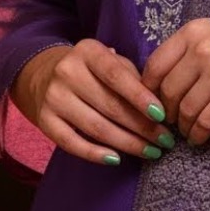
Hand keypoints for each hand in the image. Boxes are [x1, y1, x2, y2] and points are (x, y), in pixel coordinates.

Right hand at [10, 39, 173, 165]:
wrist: (44, 74)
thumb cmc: (91, 70)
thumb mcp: (110, 61)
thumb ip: (132, 76)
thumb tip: (159, 106)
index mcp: (88, 51)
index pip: (116, 75)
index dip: (140, 96)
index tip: (162, 115)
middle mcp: (67, 72)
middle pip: (110, 105)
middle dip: (142, 127)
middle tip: (165, 141)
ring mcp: (54, 97)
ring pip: (96, 127)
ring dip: (127, 143)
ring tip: (150, 152)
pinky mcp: (44, 120)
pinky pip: (72, 143)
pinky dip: (95, 154)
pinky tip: (117, 159)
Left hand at [141, 18, 209, 146]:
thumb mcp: (208, 33)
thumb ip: (183, 51)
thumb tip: (154, 85)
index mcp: (192, 33)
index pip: (156, 65)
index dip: (148, 88)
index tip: (151, 100)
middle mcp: (203, 51)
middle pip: (169, 91)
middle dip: (166, 111)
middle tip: (169, 119)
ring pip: (186, 109)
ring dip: (182, 125)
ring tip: (184, 129)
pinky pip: (206, 121)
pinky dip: (197, 134)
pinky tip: (197, 137)